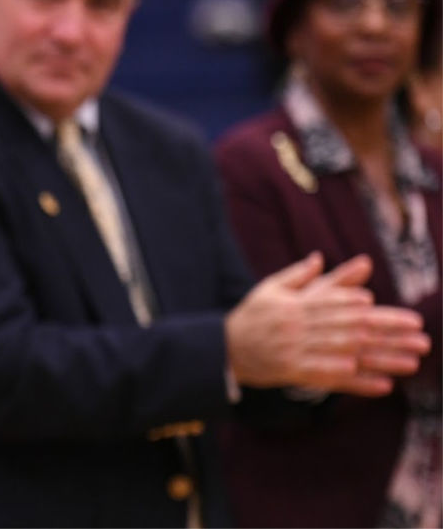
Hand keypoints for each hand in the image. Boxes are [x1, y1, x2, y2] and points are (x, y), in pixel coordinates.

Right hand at [225, 252, 429, 395]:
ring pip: (346, 353)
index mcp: (295, 305)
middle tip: (418, 333)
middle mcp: (298, 327)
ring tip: (412, 361)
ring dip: (381, 358)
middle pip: (350, 328)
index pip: (335, 303)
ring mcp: (297, 351)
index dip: (364, 306)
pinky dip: (356, 382)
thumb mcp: (270, 289)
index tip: (392, 310)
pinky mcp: (294, 373)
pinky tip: (381, 384)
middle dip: (387, 331)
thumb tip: (319, 257)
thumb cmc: (251, 316)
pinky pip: (331, 377)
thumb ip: (298, 275)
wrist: (223, 348)